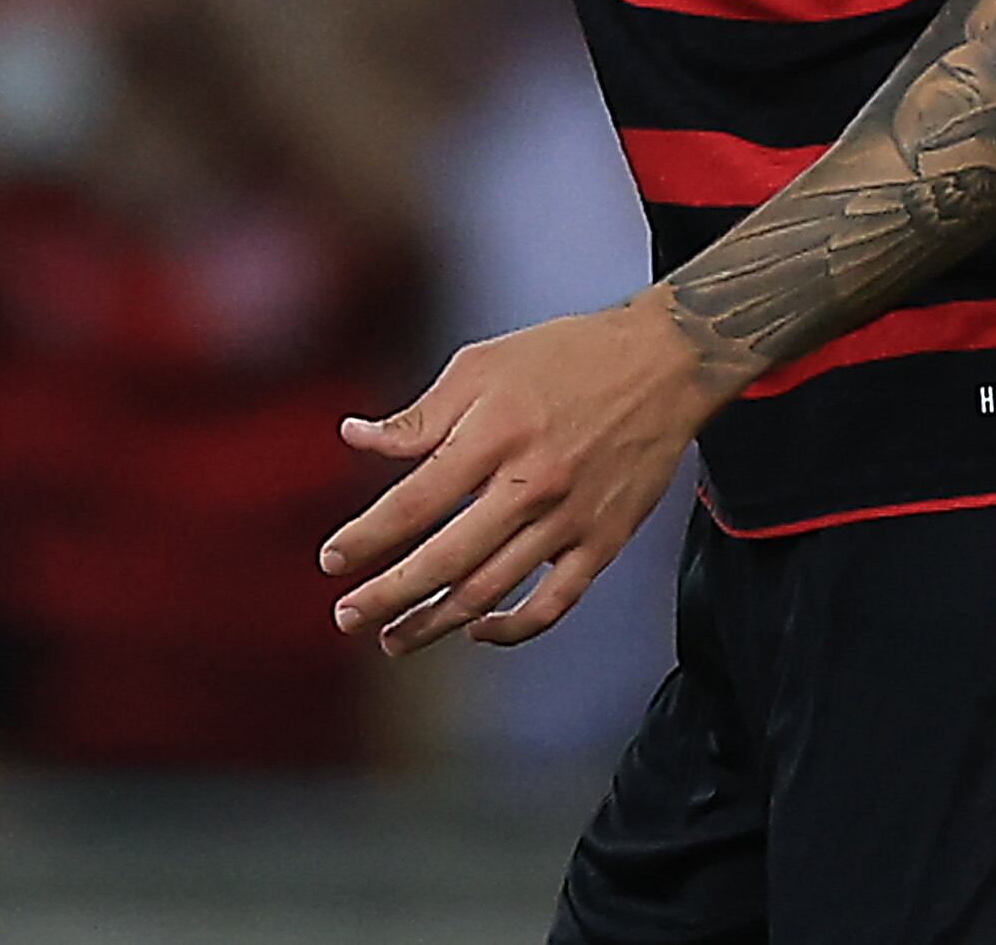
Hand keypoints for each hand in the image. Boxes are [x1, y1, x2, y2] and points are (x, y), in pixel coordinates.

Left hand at [319, 289, 719, 652]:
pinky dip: (514, 628)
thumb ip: (419, 415)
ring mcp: (570, 519)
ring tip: (395, 639)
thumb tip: (355, 438)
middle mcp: (530, 484)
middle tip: (347, 617)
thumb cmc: (564, 356)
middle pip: (446, 560)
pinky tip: (478, 630)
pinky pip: (555, 603)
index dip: (367, 537)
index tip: (331, 561)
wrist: (664, 363)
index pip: (414, 502)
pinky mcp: (604, 541)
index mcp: (493, 434)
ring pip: (493, 590)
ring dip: (437, 622)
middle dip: (388, 595)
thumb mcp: (481, 365)